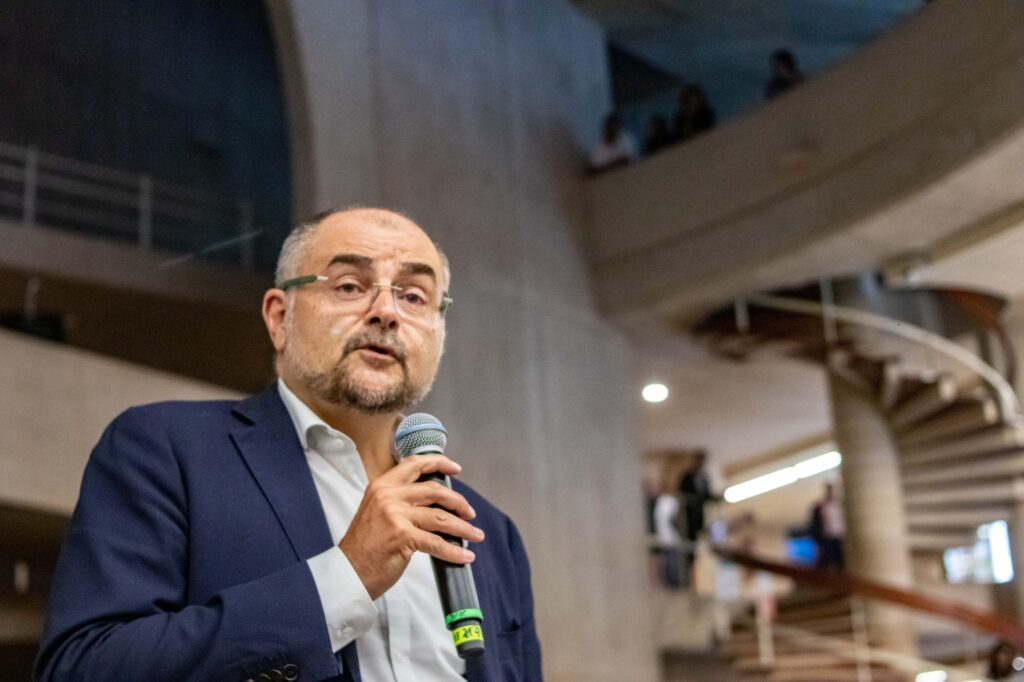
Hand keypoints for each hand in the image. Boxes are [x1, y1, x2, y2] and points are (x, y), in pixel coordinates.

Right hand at [339, 454, 484, 599]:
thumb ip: (399, 500)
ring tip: (475, 535)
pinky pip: (437, 543)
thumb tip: (434, 502)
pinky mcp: (403, 536)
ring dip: (463, 528)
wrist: (348, 572)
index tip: (455, 468)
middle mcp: (388, 496)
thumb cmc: (363, 546)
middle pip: (435, 491)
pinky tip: (464, 556)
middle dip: (458, 502)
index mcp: (381, 486)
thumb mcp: (376, 511)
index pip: (415, 465)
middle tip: (470, 513)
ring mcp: (395, 515)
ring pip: (441, 517)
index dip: (439, 463)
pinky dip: (454, 551)